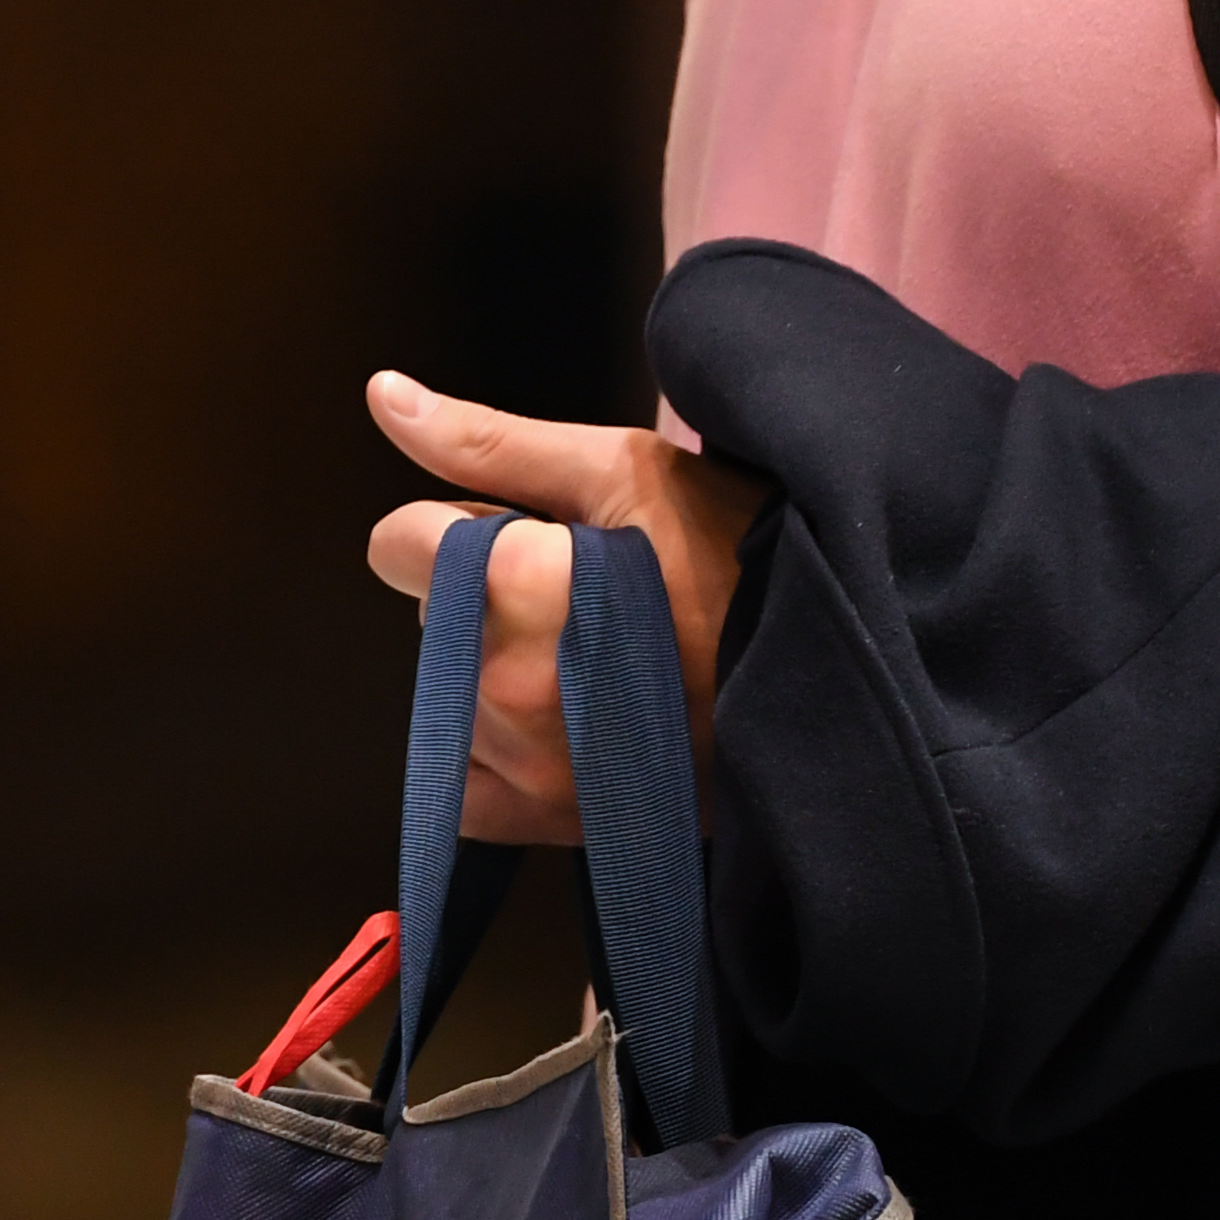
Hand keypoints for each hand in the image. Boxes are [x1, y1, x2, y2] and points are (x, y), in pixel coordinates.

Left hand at [362, 370, 771, 847]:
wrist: (835, 678)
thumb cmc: (740, 558)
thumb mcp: (622, 472)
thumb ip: (486, 440)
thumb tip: (384, 396)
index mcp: (519, 582)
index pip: (398, 543)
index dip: (460, 526)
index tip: (534, 536)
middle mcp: (509, 682)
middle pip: (429, 617)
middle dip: (483, 596)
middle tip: (591, 594)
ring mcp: (529, 763)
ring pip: (443, 694)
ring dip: (491, 671)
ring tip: (598, 656)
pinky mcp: (550, 823)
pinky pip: (462, 790)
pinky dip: (493, 756)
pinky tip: (565, 722)